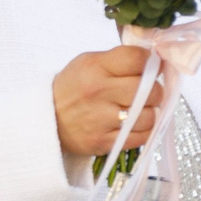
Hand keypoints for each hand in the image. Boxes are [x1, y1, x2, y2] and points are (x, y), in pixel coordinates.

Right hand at [53, 45, 171, 157]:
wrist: (46, 119)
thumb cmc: (74, 87)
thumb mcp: (89, 62)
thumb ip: (120, 59)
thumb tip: (155, 59)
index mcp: (95, 67)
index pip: (137, 58)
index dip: (150, 62)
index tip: (150, 67)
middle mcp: (99, 92)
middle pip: (150, 90)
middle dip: (154, 90)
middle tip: (148, 92)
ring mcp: (101, 119)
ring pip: (149, 116)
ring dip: (151, 113)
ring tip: (141, 110)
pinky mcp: (103, 142)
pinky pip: (141, 138)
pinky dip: (144, 131)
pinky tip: (136, 124)